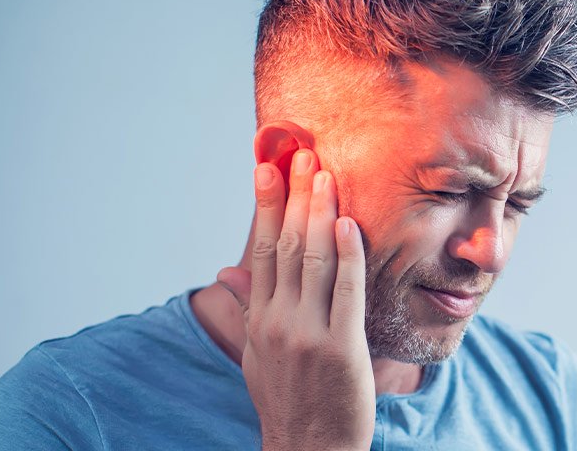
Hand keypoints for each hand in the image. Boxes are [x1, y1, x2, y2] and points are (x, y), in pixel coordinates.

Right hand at [217, 149, 374, 449]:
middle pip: (286, 245)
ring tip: (324, 174)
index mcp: (259, 319)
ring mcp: (308, 334)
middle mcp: (278, 321)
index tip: (268, 167)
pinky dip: (348, 254)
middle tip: (300, 154)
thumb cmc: (288, 398)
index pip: (261, 249)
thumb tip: (228, 272)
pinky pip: (347, 290)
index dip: (267, 206)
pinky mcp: (341, 347)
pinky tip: (348, 223)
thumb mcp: (257, 354)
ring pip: (313, 260)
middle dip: (293, 196)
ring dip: (319, 212)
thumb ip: (250, 308)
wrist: (308, 450)